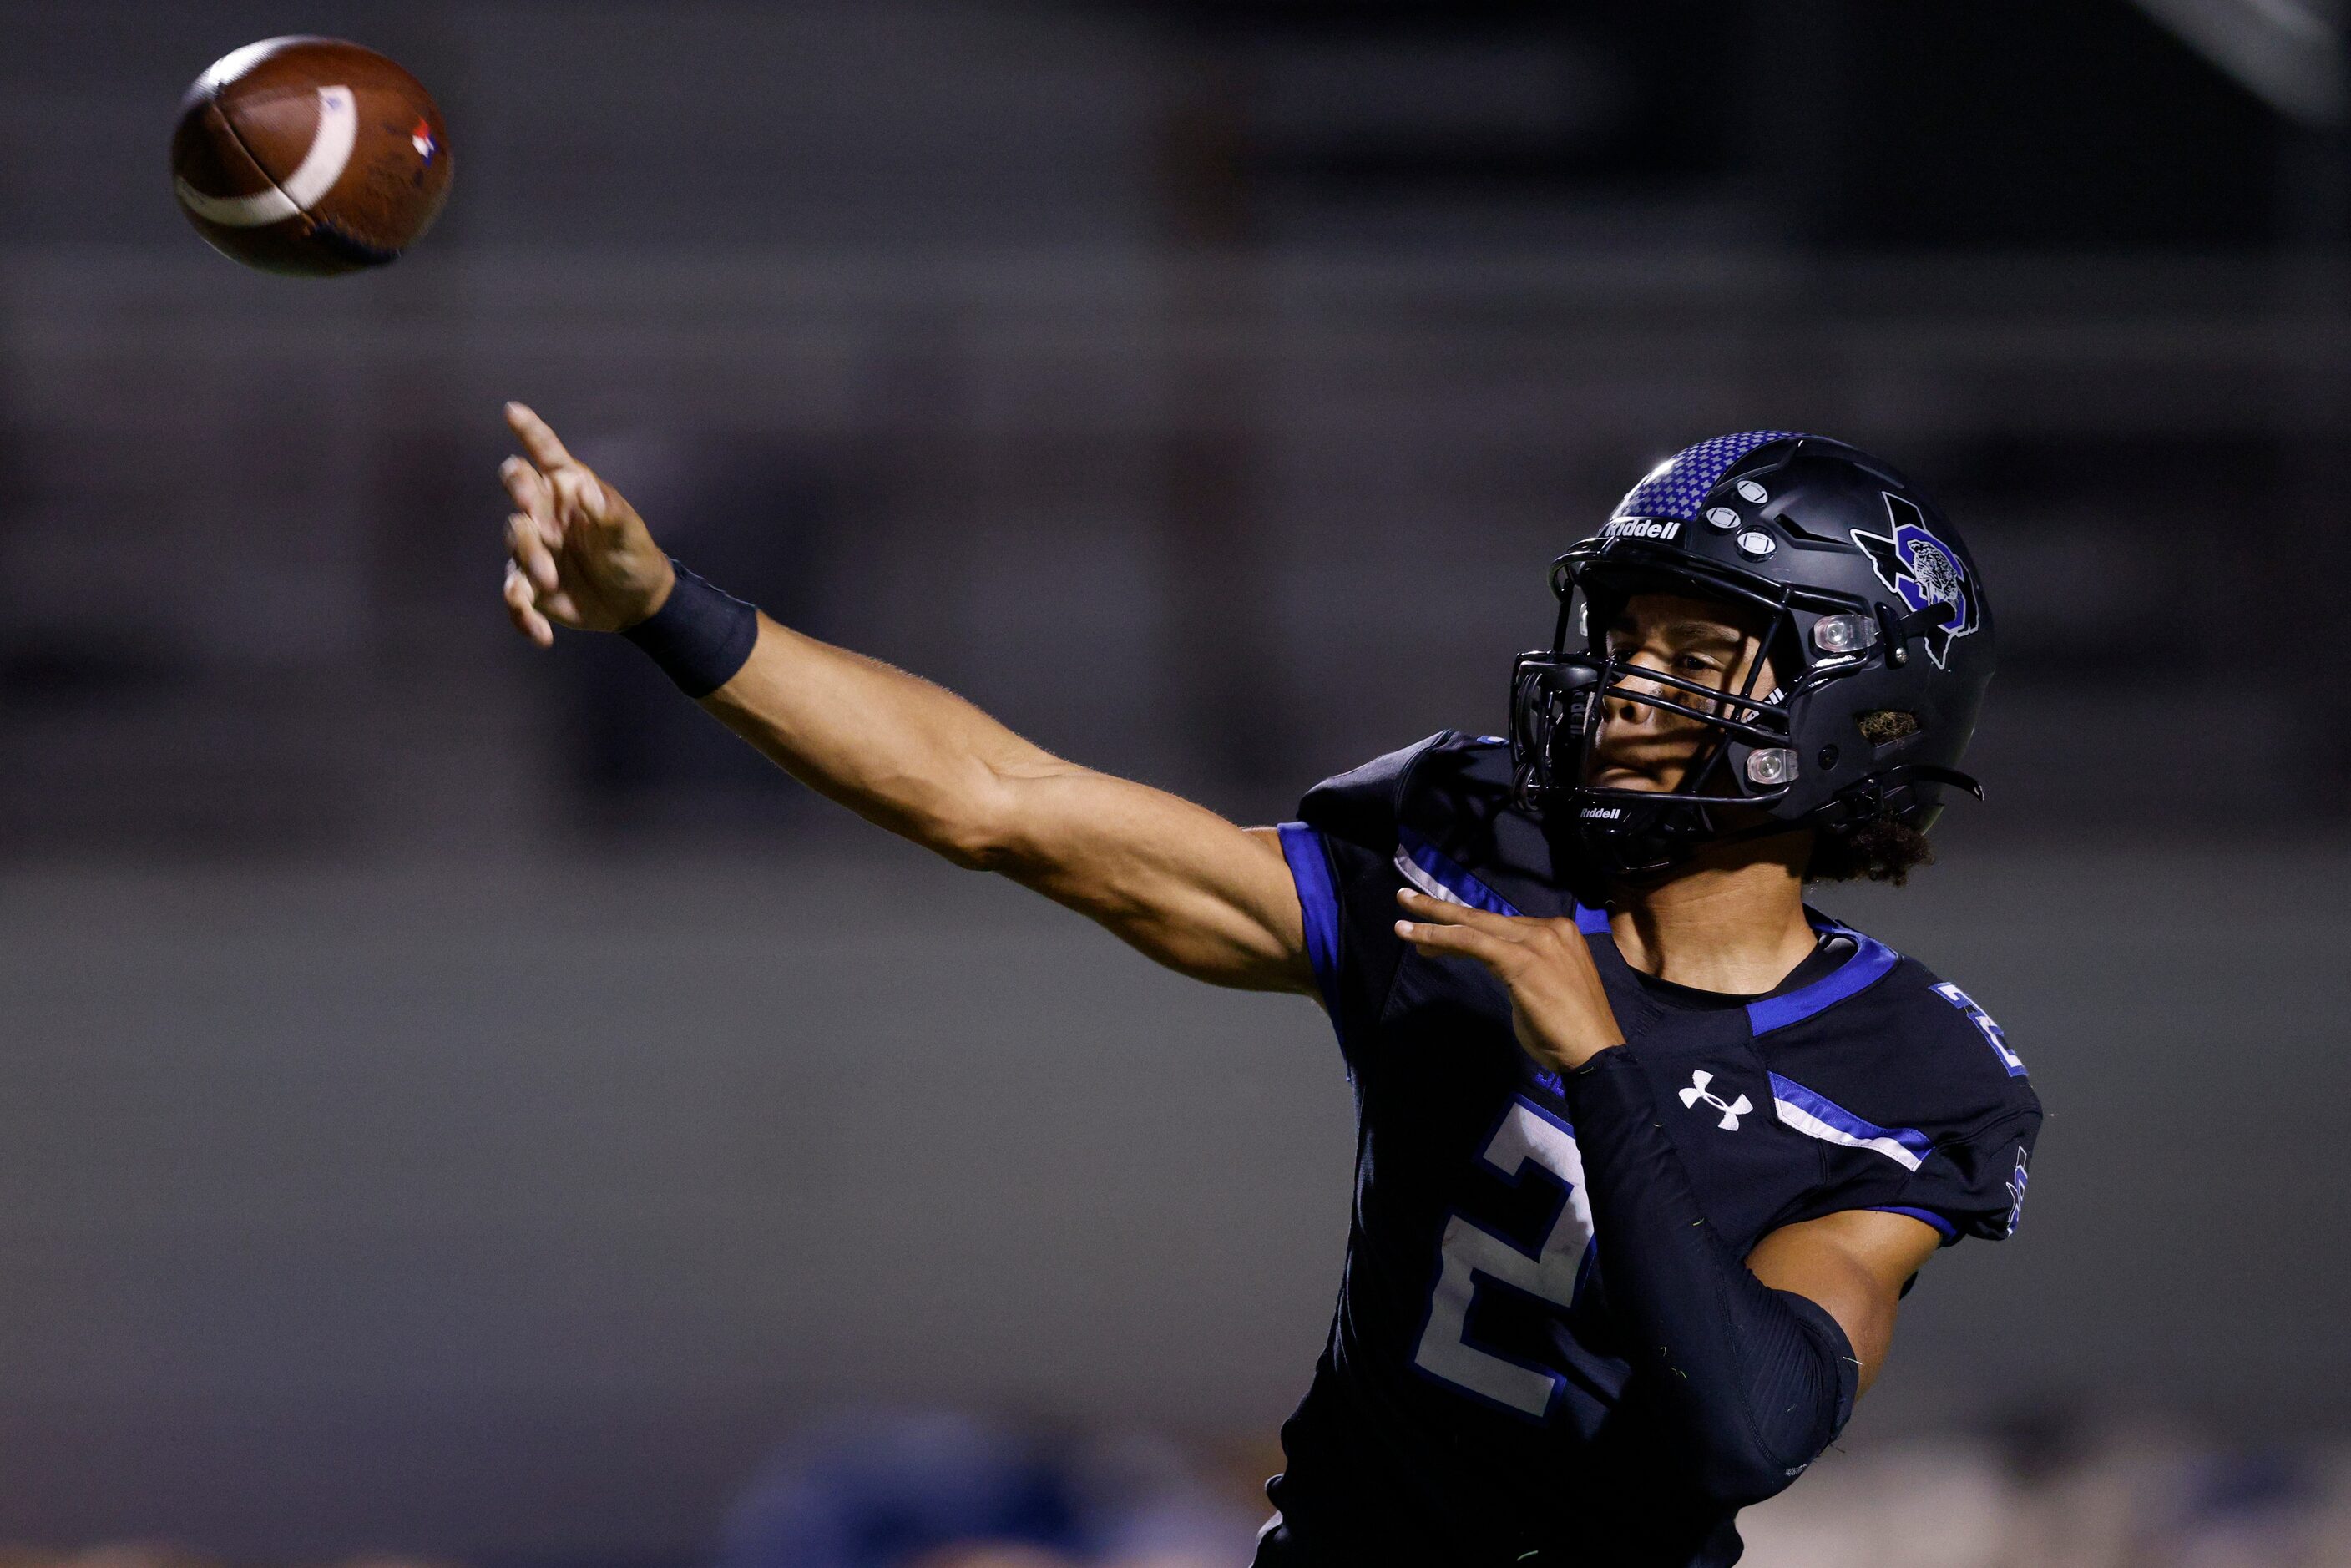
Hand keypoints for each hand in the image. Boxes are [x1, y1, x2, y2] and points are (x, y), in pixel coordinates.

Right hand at [498, 402, 676, 644]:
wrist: (637, 603)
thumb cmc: (635, 557)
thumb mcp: (630, 535)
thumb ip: (609, 513)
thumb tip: (585, 490)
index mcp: (570, 490)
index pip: (546, 454)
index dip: (530, 432)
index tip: (514, 410)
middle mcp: (546, 513)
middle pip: (518, 489)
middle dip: (521, 498)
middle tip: (536, 523)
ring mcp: (534, 548)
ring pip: (513, 543)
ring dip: (528, 562)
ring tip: (550, 582)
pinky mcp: (530, 585)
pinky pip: (515, 596)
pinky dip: (522, 616)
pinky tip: (543, 636)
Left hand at [1394, 888, 1626, 1071]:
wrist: (1596, 1053)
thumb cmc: (1569, 1033)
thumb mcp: (1543, 988)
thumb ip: (1522, 969)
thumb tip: (1496, 964)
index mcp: (1558, 933)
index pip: (1501, 925)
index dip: (1464, 927)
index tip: (1433, 933)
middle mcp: (1548, 929)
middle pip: (1483, 917)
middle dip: (1441, 910)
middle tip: (1406, 900)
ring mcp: (1536, 941)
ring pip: (1473, 925)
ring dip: (1433, 922)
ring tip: (1402, 921)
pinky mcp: (1520, 959)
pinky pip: (1472, 942)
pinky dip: (1440, 937)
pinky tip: (1416, 938)